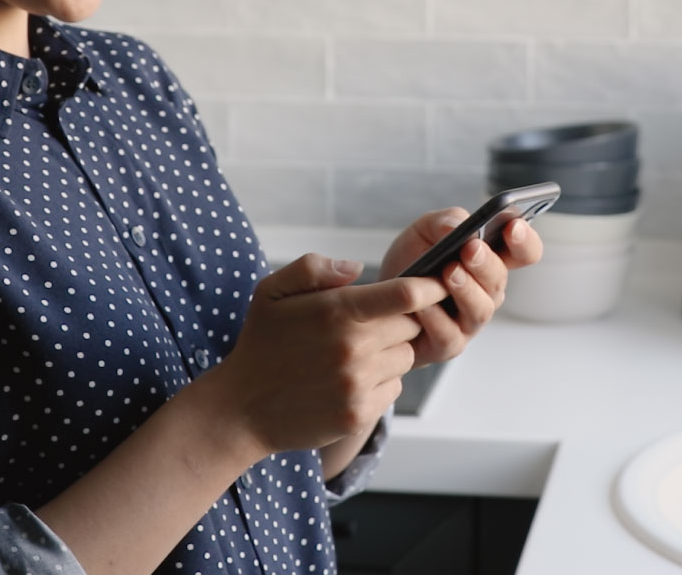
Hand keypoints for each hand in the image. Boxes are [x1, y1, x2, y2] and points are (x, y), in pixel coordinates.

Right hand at [204, 253, 446, 455]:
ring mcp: (357, 384)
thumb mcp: (272, 291)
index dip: (430, 286)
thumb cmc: (262, 342)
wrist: (241, 408)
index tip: (440, 281)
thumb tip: (357, 267)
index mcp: (336, 312)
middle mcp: (352, 348)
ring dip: (389, 352)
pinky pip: (393, 388)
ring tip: (352, 355)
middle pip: (411, 325)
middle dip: (398, 320)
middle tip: (367, 325)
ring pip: (404, 357)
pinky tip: (348, 381)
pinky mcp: (359, 414)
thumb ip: (314, 268)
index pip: (404, 294)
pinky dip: (380, 382)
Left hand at [378, 208, 545, 368]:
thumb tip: (458, 226)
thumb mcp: (424, 231)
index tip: (512, 227)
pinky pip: (450, 334)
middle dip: (487, 263)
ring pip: (481, 310)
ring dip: (466, 290)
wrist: (379, 299)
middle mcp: (486, 292)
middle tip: (471, 248)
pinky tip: (423, 304)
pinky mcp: (448, 344)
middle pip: (500, 280)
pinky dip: (436, 317)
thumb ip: (444, 221)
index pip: (524, 252)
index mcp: (490, 260)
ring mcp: (469, 320)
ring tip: (448, 272)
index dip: (524, 240)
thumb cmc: (412, 263)